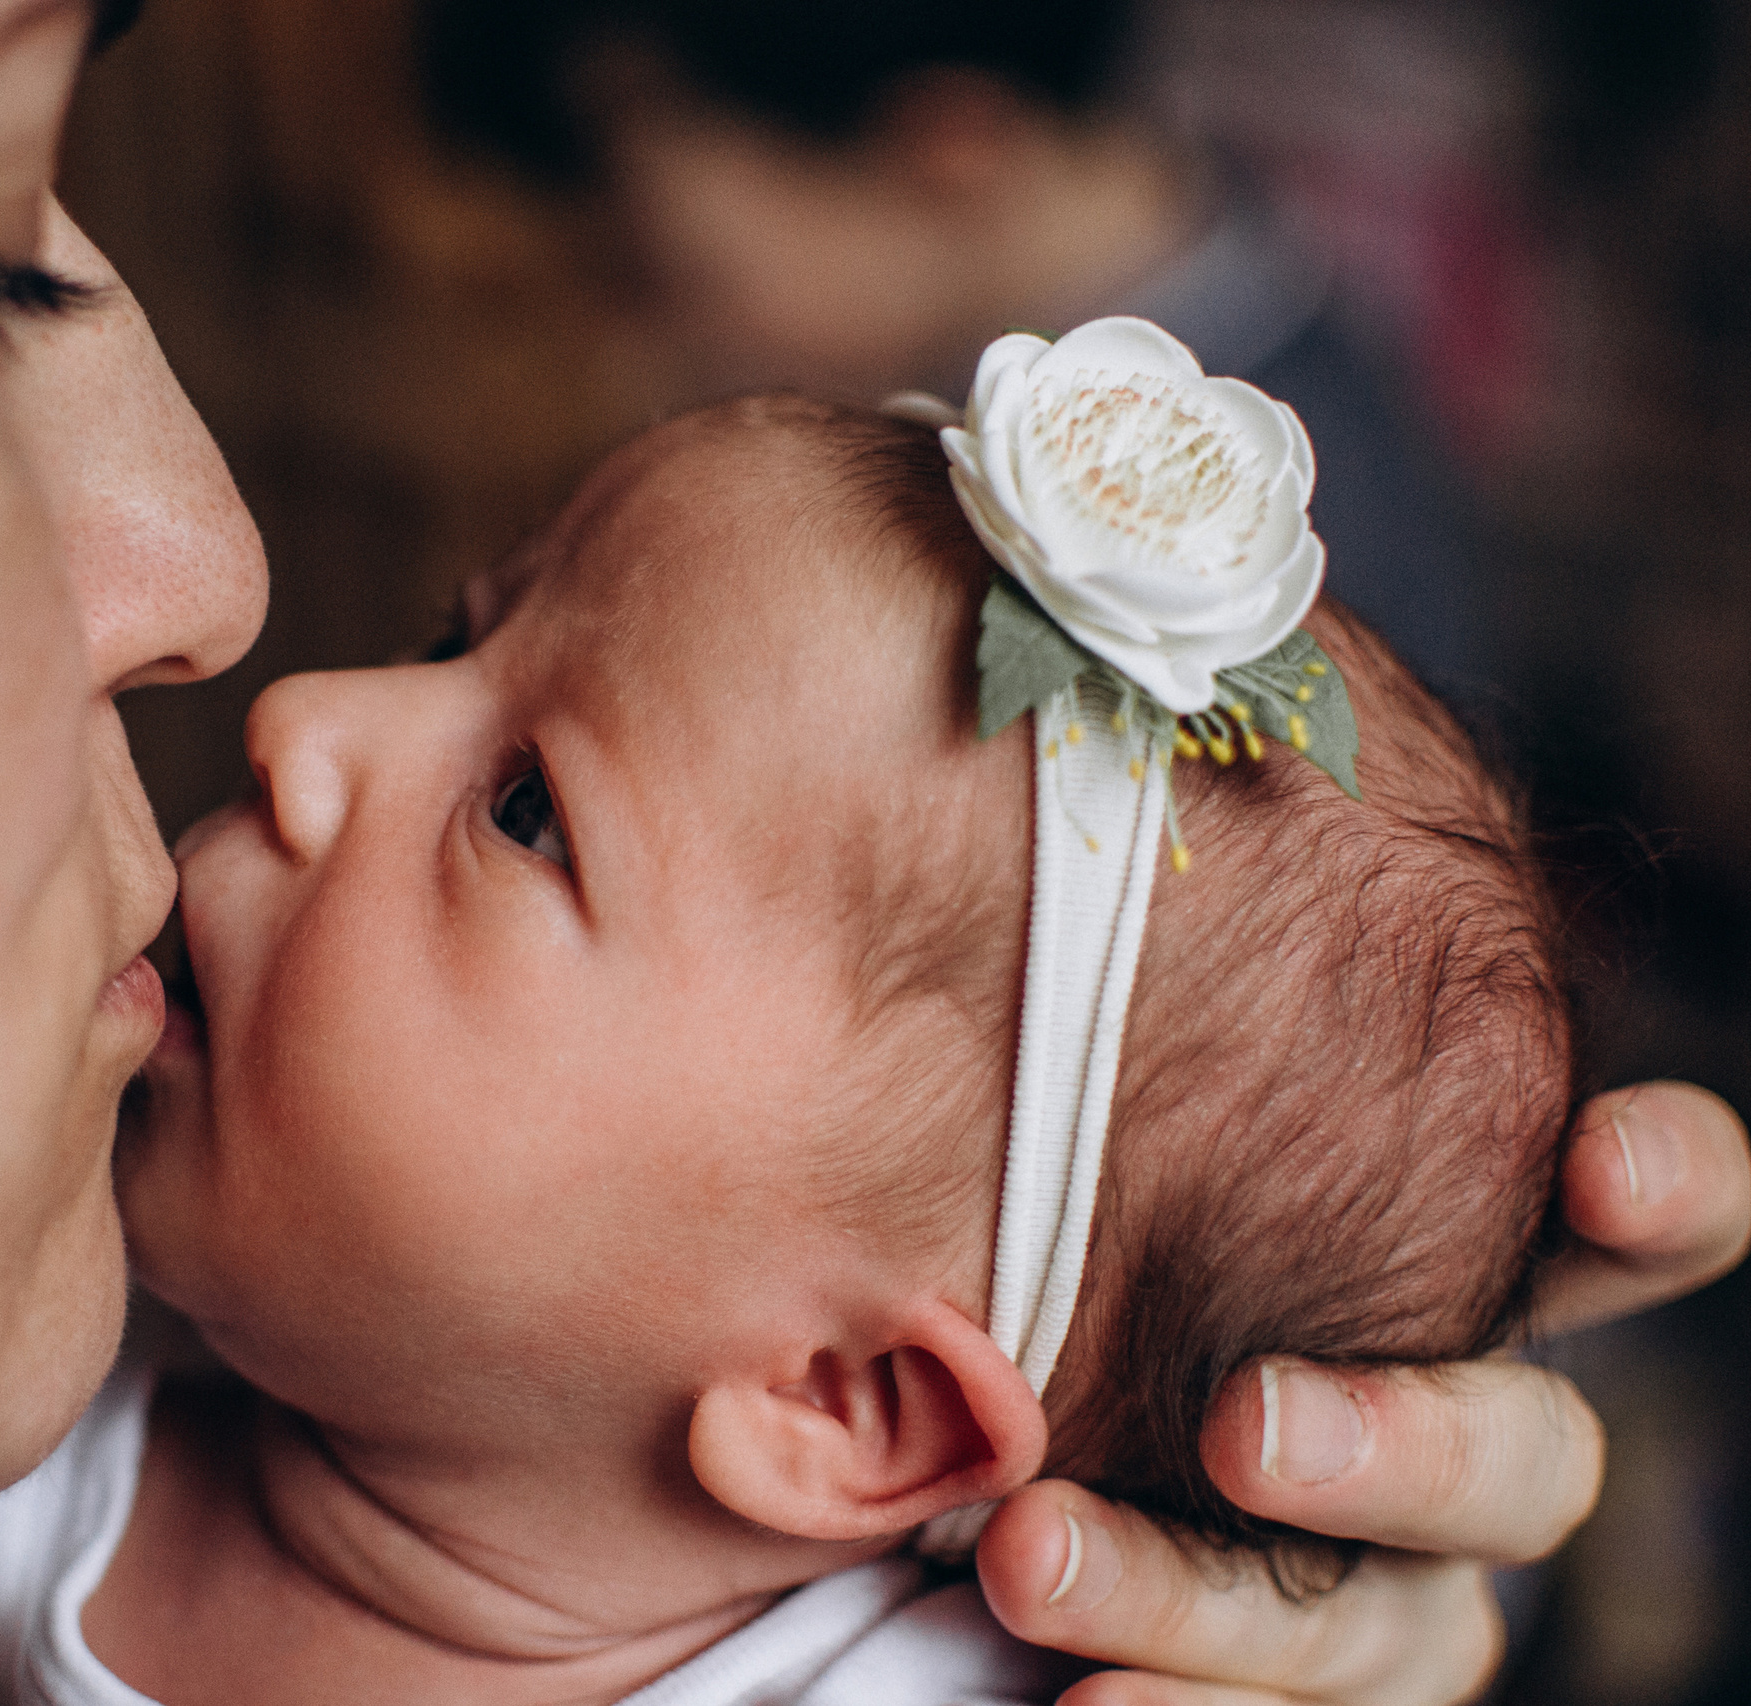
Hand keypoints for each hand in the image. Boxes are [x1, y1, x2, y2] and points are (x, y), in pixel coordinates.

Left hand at [976, 1081, 1750, 1705]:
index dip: (1665, 1190)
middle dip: (1402, 1445)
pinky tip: (1078, 1698)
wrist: (929, 1446)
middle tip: (1240, 1429)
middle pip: (1528, 1458)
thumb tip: (1124, 873)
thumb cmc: (1021, 1235)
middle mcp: (1457, 1433)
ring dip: (1203, 1597)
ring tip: (1026, 1556)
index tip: (1600, 1164)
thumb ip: (1125, 1069)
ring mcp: (1392, 1586)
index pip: (1639, 1225)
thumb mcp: (1064, 1151)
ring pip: (1391, 1626)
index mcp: (1453, 1265)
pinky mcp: (1304, 1692)